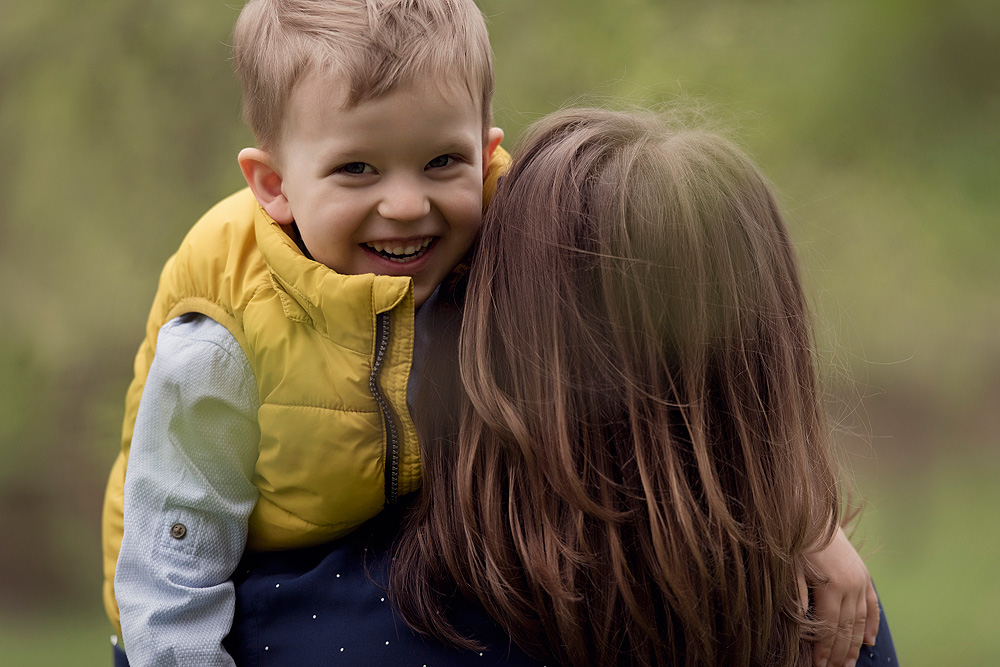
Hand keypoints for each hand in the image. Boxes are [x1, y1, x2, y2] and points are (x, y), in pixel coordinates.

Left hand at [805, 526, 878, 666]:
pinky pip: (871, 604)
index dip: (825, 649)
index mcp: (831, 586)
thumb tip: (802, 622)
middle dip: (840, 653)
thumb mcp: (790, 567)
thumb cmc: (797, 540)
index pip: (829, 627)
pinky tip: (869, 641)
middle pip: (846, 628)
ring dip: (856, 645)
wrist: (814, 513)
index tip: (819, 665)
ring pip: (861, 620)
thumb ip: (797, 595)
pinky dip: (872, 624)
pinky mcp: (864, 574)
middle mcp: (850, 586)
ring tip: (850, 664)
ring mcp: (860, 580)